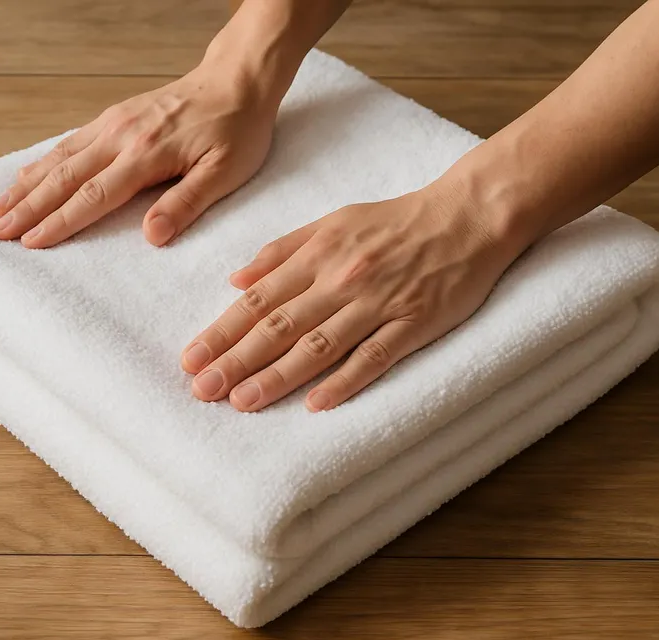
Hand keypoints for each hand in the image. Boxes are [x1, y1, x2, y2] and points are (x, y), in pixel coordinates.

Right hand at [0, 61, 277, 247]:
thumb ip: (186, 202)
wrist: (237, 80)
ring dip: (27, 184)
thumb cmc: (237, 129)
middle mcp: (122, 135)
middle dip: (27, 207)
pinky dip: (44, 160)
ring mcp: (115, 122)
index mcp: (147, 154)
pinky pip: (72, 141)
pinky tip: (28, 173)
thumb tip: (151, 236)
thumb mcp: (225, 172)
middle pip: (64, 177)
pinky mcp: (117, 116)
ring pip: (61, 157)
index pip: (94, 196)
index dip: (60, 222)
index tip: (29, 242)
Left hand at [179, 183, 527, 411]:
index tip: (191, 358)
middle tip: (202, 389)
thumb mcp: (333, 221)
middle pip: (279, 326)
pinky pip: (375, 355)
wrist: (467, 215)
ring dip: (277, 375)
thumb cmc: (395, 221)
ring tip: (242, 401)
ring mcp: (378, 302)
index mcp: (318, 254)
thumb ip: (283, 251)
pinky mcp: (414, 322)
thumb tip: (235, 279)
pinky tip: (316, 403)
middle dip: (236, 359)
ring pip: (319, 345)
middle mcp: (341, 279)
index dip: (223, 330)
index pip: (259, 300)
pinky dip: (346, 380)